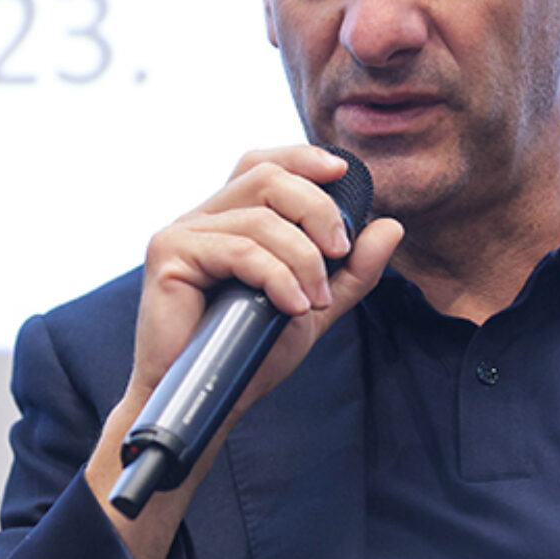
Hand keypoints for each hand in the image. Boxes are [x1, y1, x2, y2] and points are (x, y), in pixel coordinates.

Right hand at [126, 145, 401, 416]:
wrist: (211, 399)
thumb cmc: (251, 352)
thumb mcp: (315, 306)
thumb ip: (352, 270)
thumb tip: (391, 227)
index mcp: (231, 219)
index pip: (265, 165)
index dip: (302, 158)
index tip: (342, 171)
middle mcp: (204, 217)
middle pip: (267, 178)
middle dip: (317, 210)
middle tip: (340, 252)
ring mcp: (182, 233)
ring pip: (260, 219)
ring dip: (302, 259)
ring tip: (316, 300)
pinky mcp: (168, 254)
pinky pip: (239, 249)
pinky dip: (277, 276)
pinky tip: (291, 306)